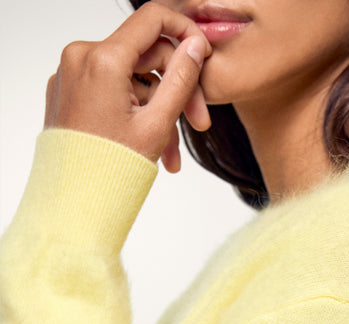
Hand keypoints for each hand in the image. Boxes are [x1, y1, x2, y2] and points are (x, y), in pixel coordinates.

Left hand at [44, 2, 211, 172]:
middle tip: (198, 124)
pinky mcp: (69, 92)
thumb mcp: (158, 123)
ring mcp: (72, 75)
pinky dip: (135, 113)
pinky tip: (150, 146)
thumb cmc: (110, 170)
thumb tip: (196, 46)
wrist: (74, 203)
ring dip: (158, 112)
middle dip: (176, 90)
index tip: (202, 52)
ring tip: (170, 154)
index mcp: (102, 59)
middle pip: (145, 57)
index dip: (185, 31)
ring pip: (132, 79)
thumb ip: (182, 79)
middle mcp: (81, 58)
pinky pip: (113, 91)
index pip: (153, 19)